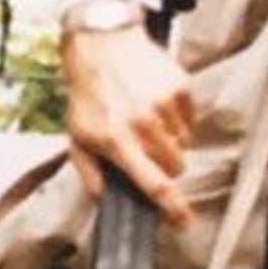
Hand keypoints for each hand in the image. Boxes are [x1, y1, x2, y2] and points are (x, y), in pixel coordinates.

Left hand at [61, 23, 194, 223]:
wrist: (101, 46)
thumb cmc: (87, 95)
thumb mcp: (77, 137)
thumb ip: (91, 173)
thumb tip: (107, 201)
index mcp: (116, 141)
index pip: (154, 185)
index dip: (173, 208)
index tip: (184, 222)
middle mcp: (143, 125)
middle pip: (175, 167)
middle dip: (163, 165)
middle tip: (143, 148)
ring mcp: (164, 106)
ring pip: (184, 144)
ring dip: (168, 141)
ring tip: (144, 120)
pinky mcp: (180, 89)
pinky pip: (190, 120)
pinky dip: (177, 119)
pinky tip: (154, 104)